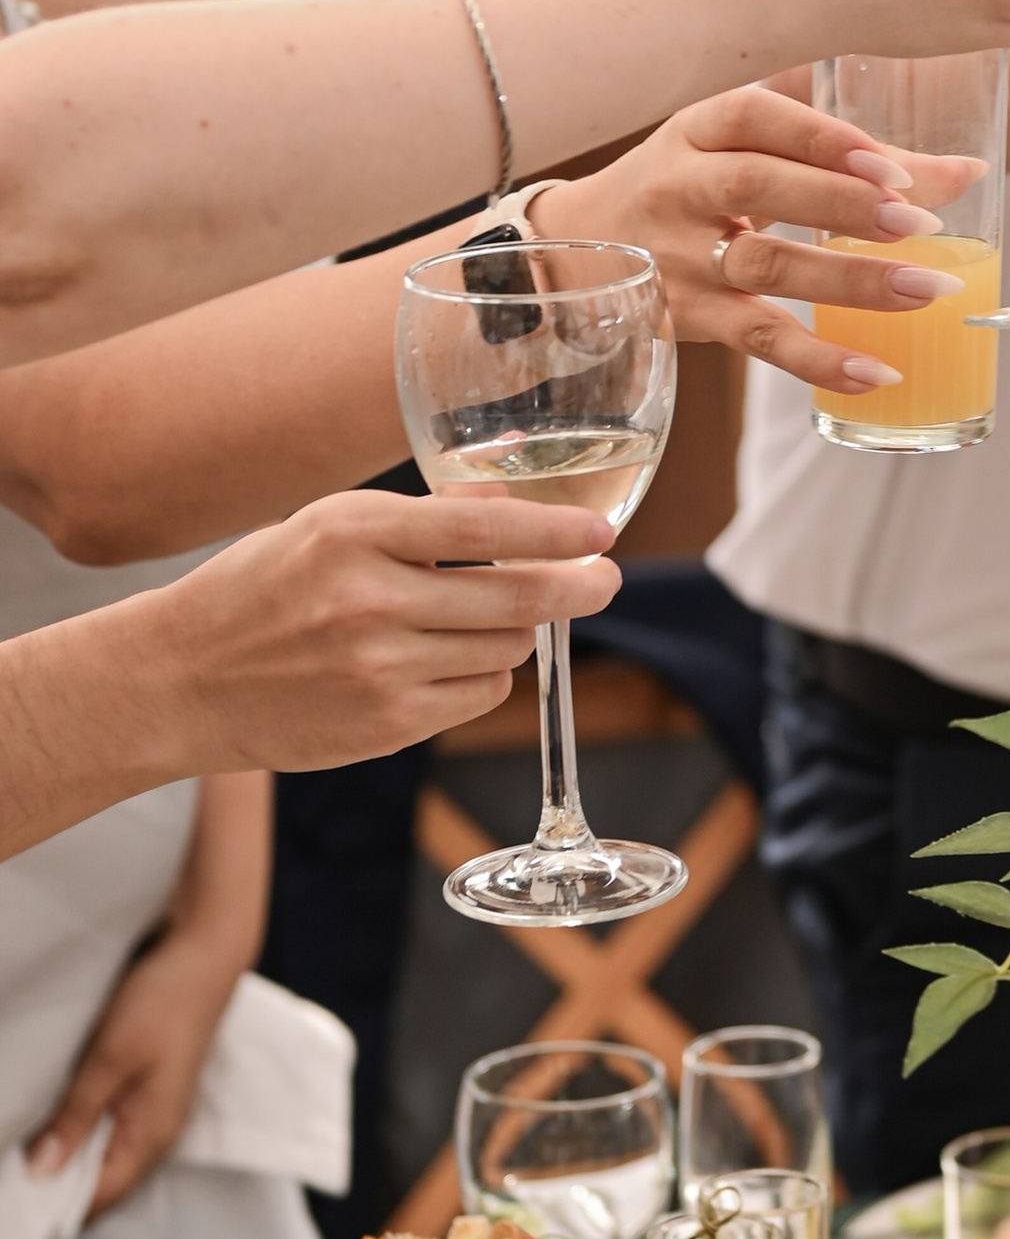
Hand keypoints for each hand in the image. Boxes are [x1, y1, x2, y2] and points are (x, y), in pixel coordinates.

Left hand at [27, 927, 238, 1213]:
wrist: (205, 955)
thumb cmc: (164, 1002)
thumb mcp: (109, 1057)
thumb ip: (76, 1117)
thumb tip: (39, 1172)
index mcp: (151, 1136)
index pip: (95, 1199)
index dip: (49, 1203)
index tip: (8, 1193)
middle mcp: (156, 1136)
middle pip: (97, 1183)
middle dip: (52, 1181)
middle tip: (8, 1162)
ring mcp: (153, 1115)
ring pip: (99, 1157)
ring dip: (64, 1153)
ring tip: (23, 1140)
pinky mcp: (147, 1094)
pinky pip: (107, 1131)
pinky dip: (78, 1129)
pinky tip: (53, 1113)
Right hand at [140, 491, 622, 772]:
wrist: (177, 681)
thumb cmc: (258, 592)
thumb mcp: (323, 528)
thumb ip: (414, 523)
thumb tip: (512, 513)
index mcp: (353, 532)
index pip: (484, 527)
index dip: (557, 531)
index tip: (601, 533)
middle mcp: (371, 600)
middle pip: (516, 596)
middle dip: (576, 588)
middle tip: (603, 581)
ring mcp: (380, 668)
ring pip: (505, 649)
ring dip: (511, 634)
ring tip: (473, 622)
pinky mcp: (387, 725)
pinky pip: (478, 696)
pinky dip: (480, 678)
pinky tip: (442, 664)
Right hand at [549, 85, 984, 401]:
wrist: (576, 247)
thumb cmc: (693, 187)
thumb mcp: (744, 152)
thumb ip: (845, 159)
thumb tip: (963, 176)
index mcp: (698, 129)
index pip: (757, 117)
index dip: (823, 138)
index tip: (890, 163)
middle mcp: (680, 186)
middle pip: (759, 188)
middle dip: (844, 204)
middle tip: (921, 224)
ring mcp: (678, 256)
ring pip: (763, 266)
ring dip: (848, 281)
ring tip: (923, 291)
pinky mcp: (687, 317)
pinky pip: (755, 338)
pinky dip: (818, 359)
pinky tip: (875, 370)